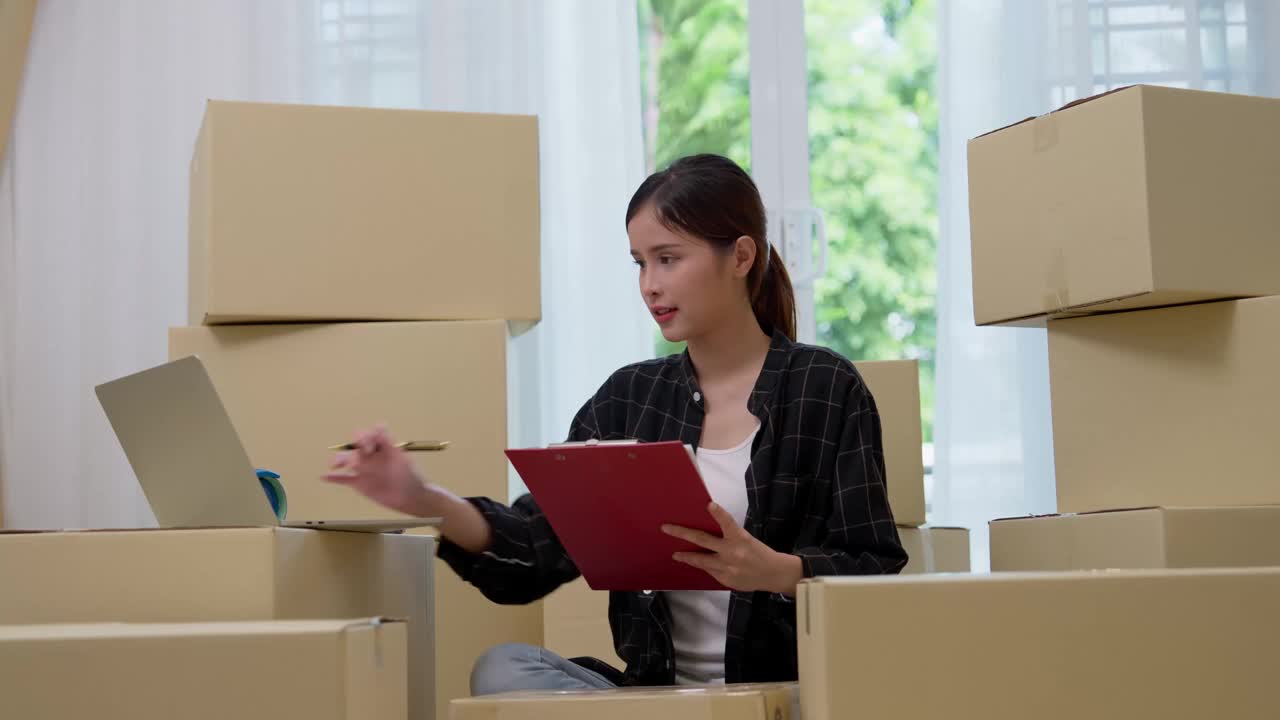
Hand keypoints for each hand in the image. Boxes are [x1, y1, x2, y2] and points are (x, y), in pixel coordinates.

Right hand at [323, 423, 433, 516]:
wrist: (409, 497)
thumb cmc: (409, 475)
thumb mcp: (401, 457)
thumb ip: (389, 443)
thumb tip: (379, 424)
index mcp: (381, 446)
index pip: (370, 434)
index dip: (368, 436)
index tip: (371, 447)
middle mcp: (370, 455)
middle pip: (356, 444)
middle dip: (355, 444)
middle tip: (363, 451)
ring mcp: (363, 468)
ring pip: (347, 460)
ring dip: (340, 460)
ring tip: (335, 465)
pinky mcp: (358, 482)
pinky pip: (343, 478)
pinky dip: (333, 478)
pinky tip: (324, 476)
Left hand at [662, 502, 803, 594]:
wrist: (773, 574)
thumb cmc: (758, 552)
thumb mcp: (747, 539)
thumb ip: (729, 536)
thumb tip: (708, 533)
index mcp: (740, 538)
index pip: (727, 522)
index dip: (718, 513)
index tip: (709, 504)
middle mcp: (732, 552)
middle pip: (702, 540)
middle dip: (682, 533)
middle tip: (666, 528)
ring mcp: (727, 567)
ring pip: (700, 560)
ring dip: (686, 556)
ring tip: (676, 554)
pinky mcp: (725, 579)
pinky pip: (709, 571)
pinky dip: (704, 566)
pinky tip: (698, 564)